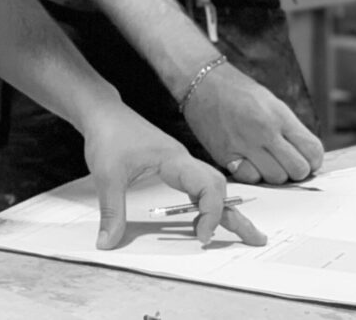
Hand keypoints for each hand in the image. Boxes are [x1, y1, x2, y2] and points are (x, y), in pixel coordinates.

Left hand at [83, 109, 266, 248]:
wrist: (101, 111)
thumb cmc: (108, 132)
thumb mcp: (106, 173)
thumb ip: (111, 210)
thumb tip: (107, 244)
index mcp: (174, 159)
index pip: (208, 185)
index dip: (211, 213)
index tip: (200, 236)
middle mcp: (182, 161)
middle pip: (219, 186)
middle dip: (235, 213)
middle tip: (254, 238)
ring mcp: (178, 164)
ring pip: (211, 186)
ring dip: (225, 209)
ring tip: (242, 231)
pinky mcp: (170, 167)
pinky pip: (197, 187)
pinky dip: (208, 203)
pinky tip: (207, 217)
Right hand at [182, 63, 323, 183]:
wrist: (202, 81)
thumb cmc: (237, 90)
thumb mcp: (271, 102)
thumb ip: (289, 128)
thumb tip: (306, 155)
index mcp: (279, 115)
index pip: (313, 151)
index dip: (313, 160)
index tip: (305, 159)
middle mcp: (264, 130)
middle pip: (298, 170)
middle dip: (295, 169)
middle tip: (285, 162)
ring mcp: (244, 144)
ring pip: (276, 178)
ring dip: (274, 173)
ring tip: (265, 160)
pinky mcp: (225, 154)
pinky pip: (249, 177)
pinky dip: (251, 174)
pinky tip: (247, 161)